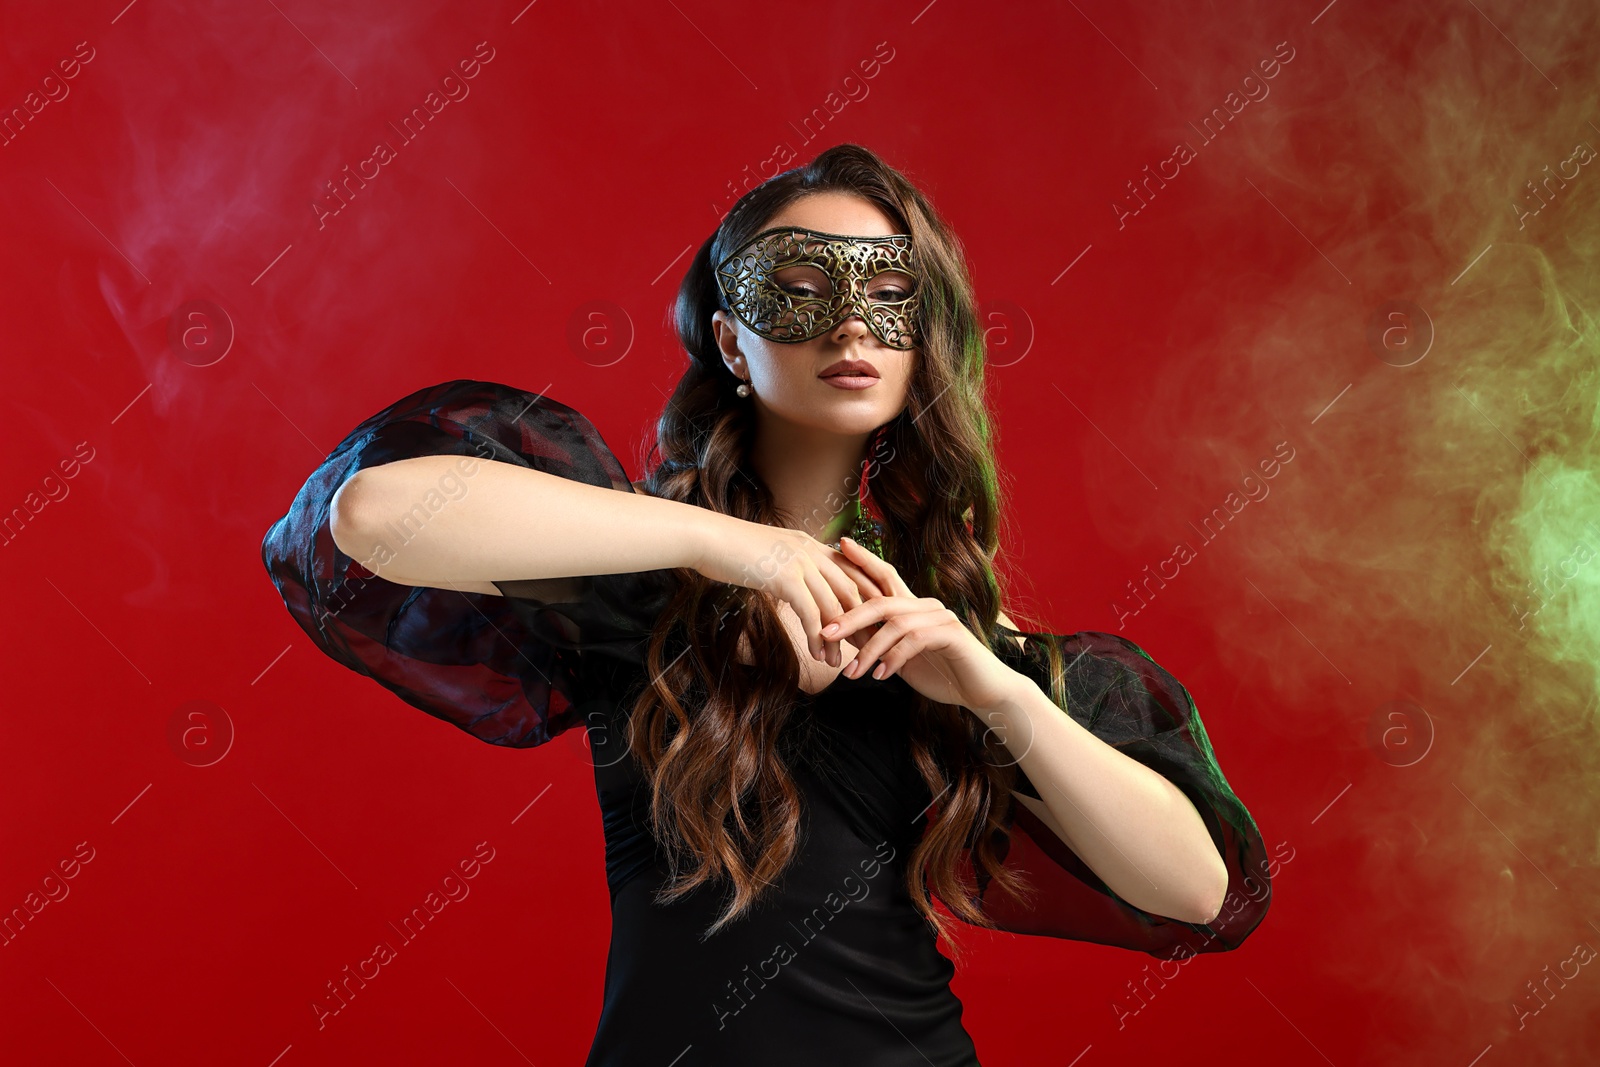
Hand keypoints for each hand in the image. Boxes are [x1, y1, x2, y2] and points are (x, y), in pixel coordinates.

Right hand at [690, 512, 886, 667]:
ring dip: (837, 638)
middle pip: (850, 590)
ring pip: (832, 606)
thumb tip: (793, 587)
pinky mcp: (786, 577)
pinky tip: (816, 655)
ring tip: (837, 661)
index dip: (863, 598)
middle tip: (864, 648)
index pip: (849, 571)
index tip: (870, 623)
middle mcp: (812, 550)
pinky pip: (810, 612)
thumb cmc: (731, 550)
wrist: (707, 538)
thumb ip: (787, 568)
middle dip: (860, 622)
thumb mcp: (768, 555)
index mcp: (810, 544)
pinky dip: (816, 637)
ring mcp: (801, 562)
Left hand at [823, 537, 1024, 715]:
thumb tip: (839, 632)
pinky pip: (914, 641)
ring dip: (869, 651)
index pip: (885, 575)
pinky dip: (893, 659)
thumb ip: (875, 642)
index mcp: (913, 607)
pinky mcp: (951, 634)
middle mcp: (926, 605)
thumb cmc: (941, 673)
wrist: (982, 691)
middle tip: (825, 632)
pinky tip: (881, 676)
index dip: (863, 559)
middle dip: (850, 616)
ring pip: (894, 624)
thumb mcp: (899, 658)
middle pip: (880, 601)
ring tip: (851, 673)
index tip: (840, 544)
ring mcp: (940, 617)